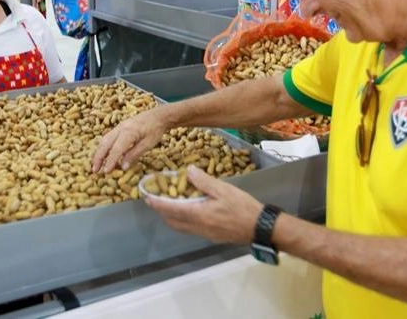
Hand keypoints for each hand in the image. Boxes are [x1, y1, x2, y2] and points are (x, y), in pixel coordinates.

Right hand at [92, 107, 167, 172]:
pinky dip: (103, 147)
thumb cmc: (155, 130)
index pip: (116, 149)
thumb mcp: (148, 144)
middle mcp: (121, 128)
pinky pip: (108, 137)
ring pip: (104, 139)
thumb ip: (135, 155)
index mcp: (129, 132)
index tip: (106, 172)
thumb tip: (122, 167)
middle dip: (98, 157)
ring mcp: (119, 126)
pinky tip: (103, 154)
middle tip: (95, 170)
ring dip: (99, 152)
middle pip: (105, 143)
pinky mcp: (120, 127)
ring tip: (96, 165)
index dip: (110, 161)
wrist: (158, 115)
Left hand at [146, 166, 262, 243]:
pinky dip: (182, 219)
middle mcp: (198, 226)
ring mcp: (204, 233)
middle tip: (156, 198)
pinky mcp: (211, 235)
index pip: (171, 209)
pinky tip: (189, 209)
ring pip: (180, 226)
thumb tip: (188, 171)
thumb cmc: (242, 207)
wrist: (260, 227)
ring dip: (171, 215)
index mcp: (198, 214)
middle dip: (161, 210)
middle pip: (172, 221)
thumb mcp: (224, 189)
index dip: (157, 203)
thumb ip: (204, 181)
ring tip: (170, 202)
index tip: (146, 197)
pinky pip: (190, 228)